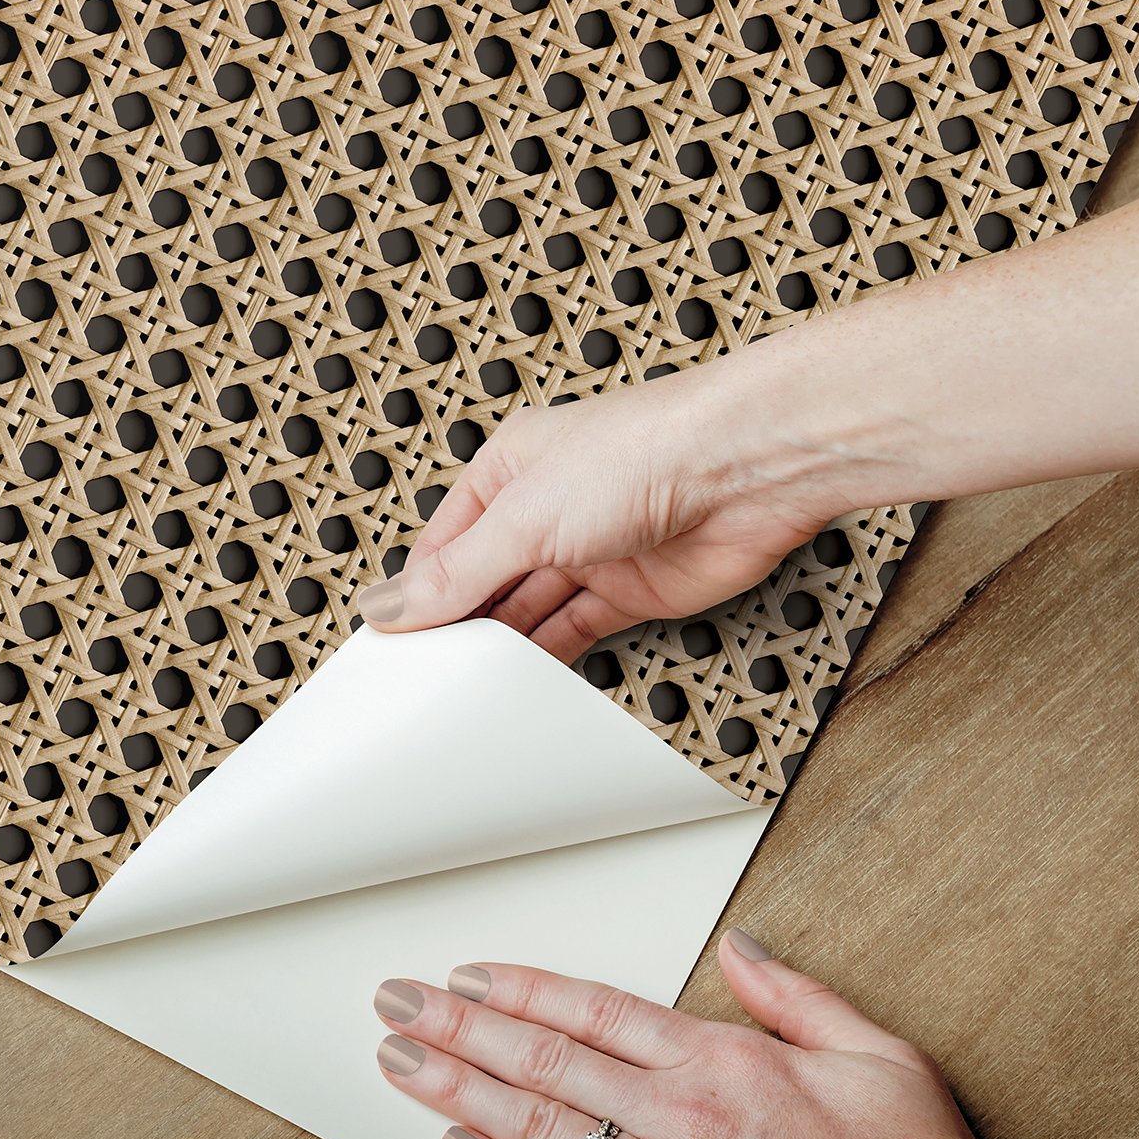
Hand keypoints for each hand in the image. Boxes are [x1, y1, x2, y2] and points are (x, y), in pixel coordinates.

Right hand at [354, 373, 845, 664]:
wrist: (747, 469)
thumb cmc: (645, 450)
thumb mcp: (524, 517)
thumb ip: (458, 573)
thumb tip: (391, 604)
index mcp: (509, 470)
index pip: (444, 543)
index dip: (418, 593)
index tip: (392, 643)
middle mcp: (548, 508)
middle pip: (486, 581)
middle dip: (460, 624)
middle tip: (426, 676)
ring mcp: (592, 550)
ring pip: (531, 610)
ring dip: (504, 646)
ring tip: (468, 687)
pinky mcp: (634, 590)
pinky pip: (578, 631)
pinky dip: (551, 658)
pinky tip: (525, 682)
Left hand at [371, 930, 1008, 1138]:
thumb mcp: (876, 1055)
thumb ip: (795, 994)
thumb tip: (740, 947)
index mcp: (722, 1063)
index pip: (592, 1009)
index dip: (520, 988)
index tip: (469, 975)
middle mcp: (680, 1122)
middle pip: (543, 1060)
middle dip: (458, 1029)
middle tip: (398, 1005)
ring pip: (537, 1130)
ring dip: (458, 1092)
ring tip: (402, 1063)